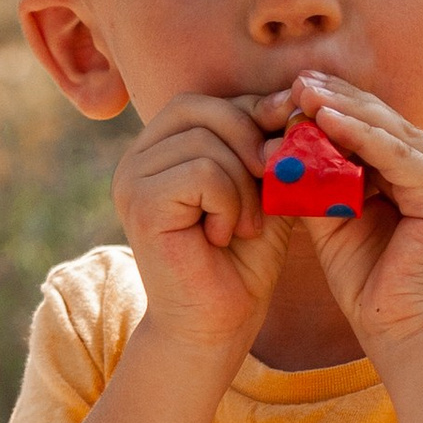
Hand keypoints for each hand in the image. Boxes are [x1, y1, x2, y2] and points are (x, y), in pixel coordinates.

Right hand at [112, 91, 288, 369]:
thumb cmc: (242, 261)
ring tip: (244, 225)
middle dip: (252, 141)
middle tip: (272, 187)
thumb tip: (290, 95)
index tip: (288, 144)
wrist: (216, 327)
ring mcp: (132, 177)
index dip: (253, 114)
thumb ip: (268, 144)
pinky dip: (229, 202)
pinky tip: (223, 235)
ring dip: (244, 185)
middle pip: (203, 108)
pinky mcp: (139, 202)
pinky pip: (202, 172)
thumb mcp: (264, 188)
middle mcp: (137, 156)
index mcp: (161, 147)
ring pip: (207, 141)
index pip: (208, 101)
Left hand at [247, 71, 422, 365]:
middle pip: (386, 121)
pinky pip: (399, 156)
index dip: (336, 107)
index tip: (291, 94)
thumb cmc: (375, 292)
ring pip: (391, 132)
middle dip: (337, 98)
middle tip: (294, 81)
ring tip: (302, 92)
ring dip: (343, 109)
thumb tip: (283, 145)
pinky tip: (325, 120)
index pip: (380, 127)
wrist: (410, 342)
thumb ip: (319, 183)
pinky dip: (360, 136)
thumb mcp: (338, 224)